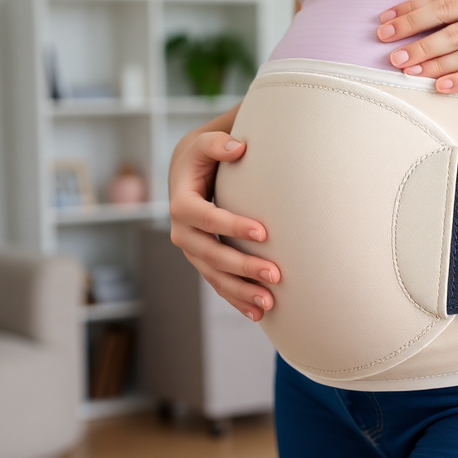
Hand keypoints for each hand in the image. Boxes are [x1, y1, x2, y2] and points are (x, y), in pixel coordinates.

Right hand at [168, 132, 280, 320]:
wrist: (189, 174)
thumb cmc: (203, 156)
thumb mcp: (205, 144)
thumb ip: (218, 143)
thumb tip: (237, 148)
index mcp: (181, 204)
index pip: (206, 218)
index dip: (232, 226)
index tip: (264, 233)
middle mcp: (182, 232)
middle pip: (211, 255)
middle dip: (242, 267)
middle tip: (275, 275)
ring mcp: (192, 251)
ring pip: (215, 276)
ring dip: (241, 291)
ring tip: (269, 303)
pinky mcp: (203, 262)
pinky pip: (218, 284)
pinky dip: (237, 299)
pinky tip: (259, 313)